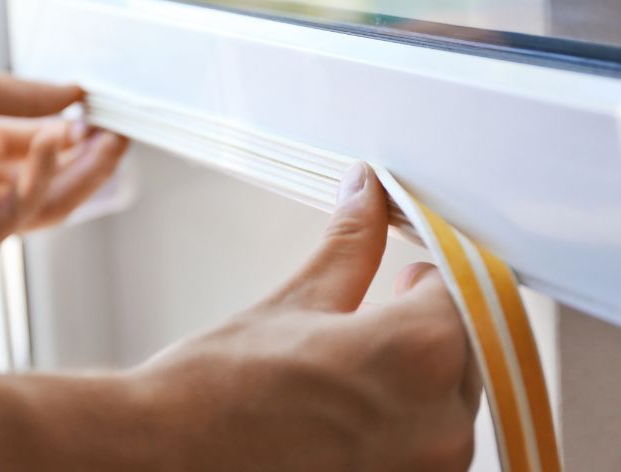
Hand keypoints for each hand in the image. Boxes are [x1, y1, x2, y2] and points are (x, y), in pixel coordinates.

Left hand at [0, 65, 126, 264]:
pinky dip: (40, 178)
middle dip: (91, 160)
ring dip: (82, 175)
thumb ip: (25, 96)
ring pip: (47, 203)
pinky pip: (19, 213)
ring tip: (107, 144)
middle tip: (120, 137)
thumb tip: (74, 92)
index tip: (107, 115)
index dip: (77, 134)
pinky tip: (52, 141)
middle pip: (54, 180)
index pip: (44, 146)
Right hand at [0, 163, 480, 470]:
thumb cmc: (217, 389)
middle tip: (377, 314)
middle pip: (467, 352)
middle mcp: (439, 424)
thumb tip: (366, 190)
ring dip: (418, 377)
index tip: (409, 275)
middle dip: (427, 328)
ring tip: (353, 366)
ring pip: (451, 403)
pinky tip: (351, 409)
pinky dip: (404, 423)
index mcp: (418, 354)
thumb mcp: (294, 303)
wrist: (168, 456)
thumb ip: (350, 245)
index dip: (433, 279)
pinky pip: (427, 447)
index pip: (466, 295)